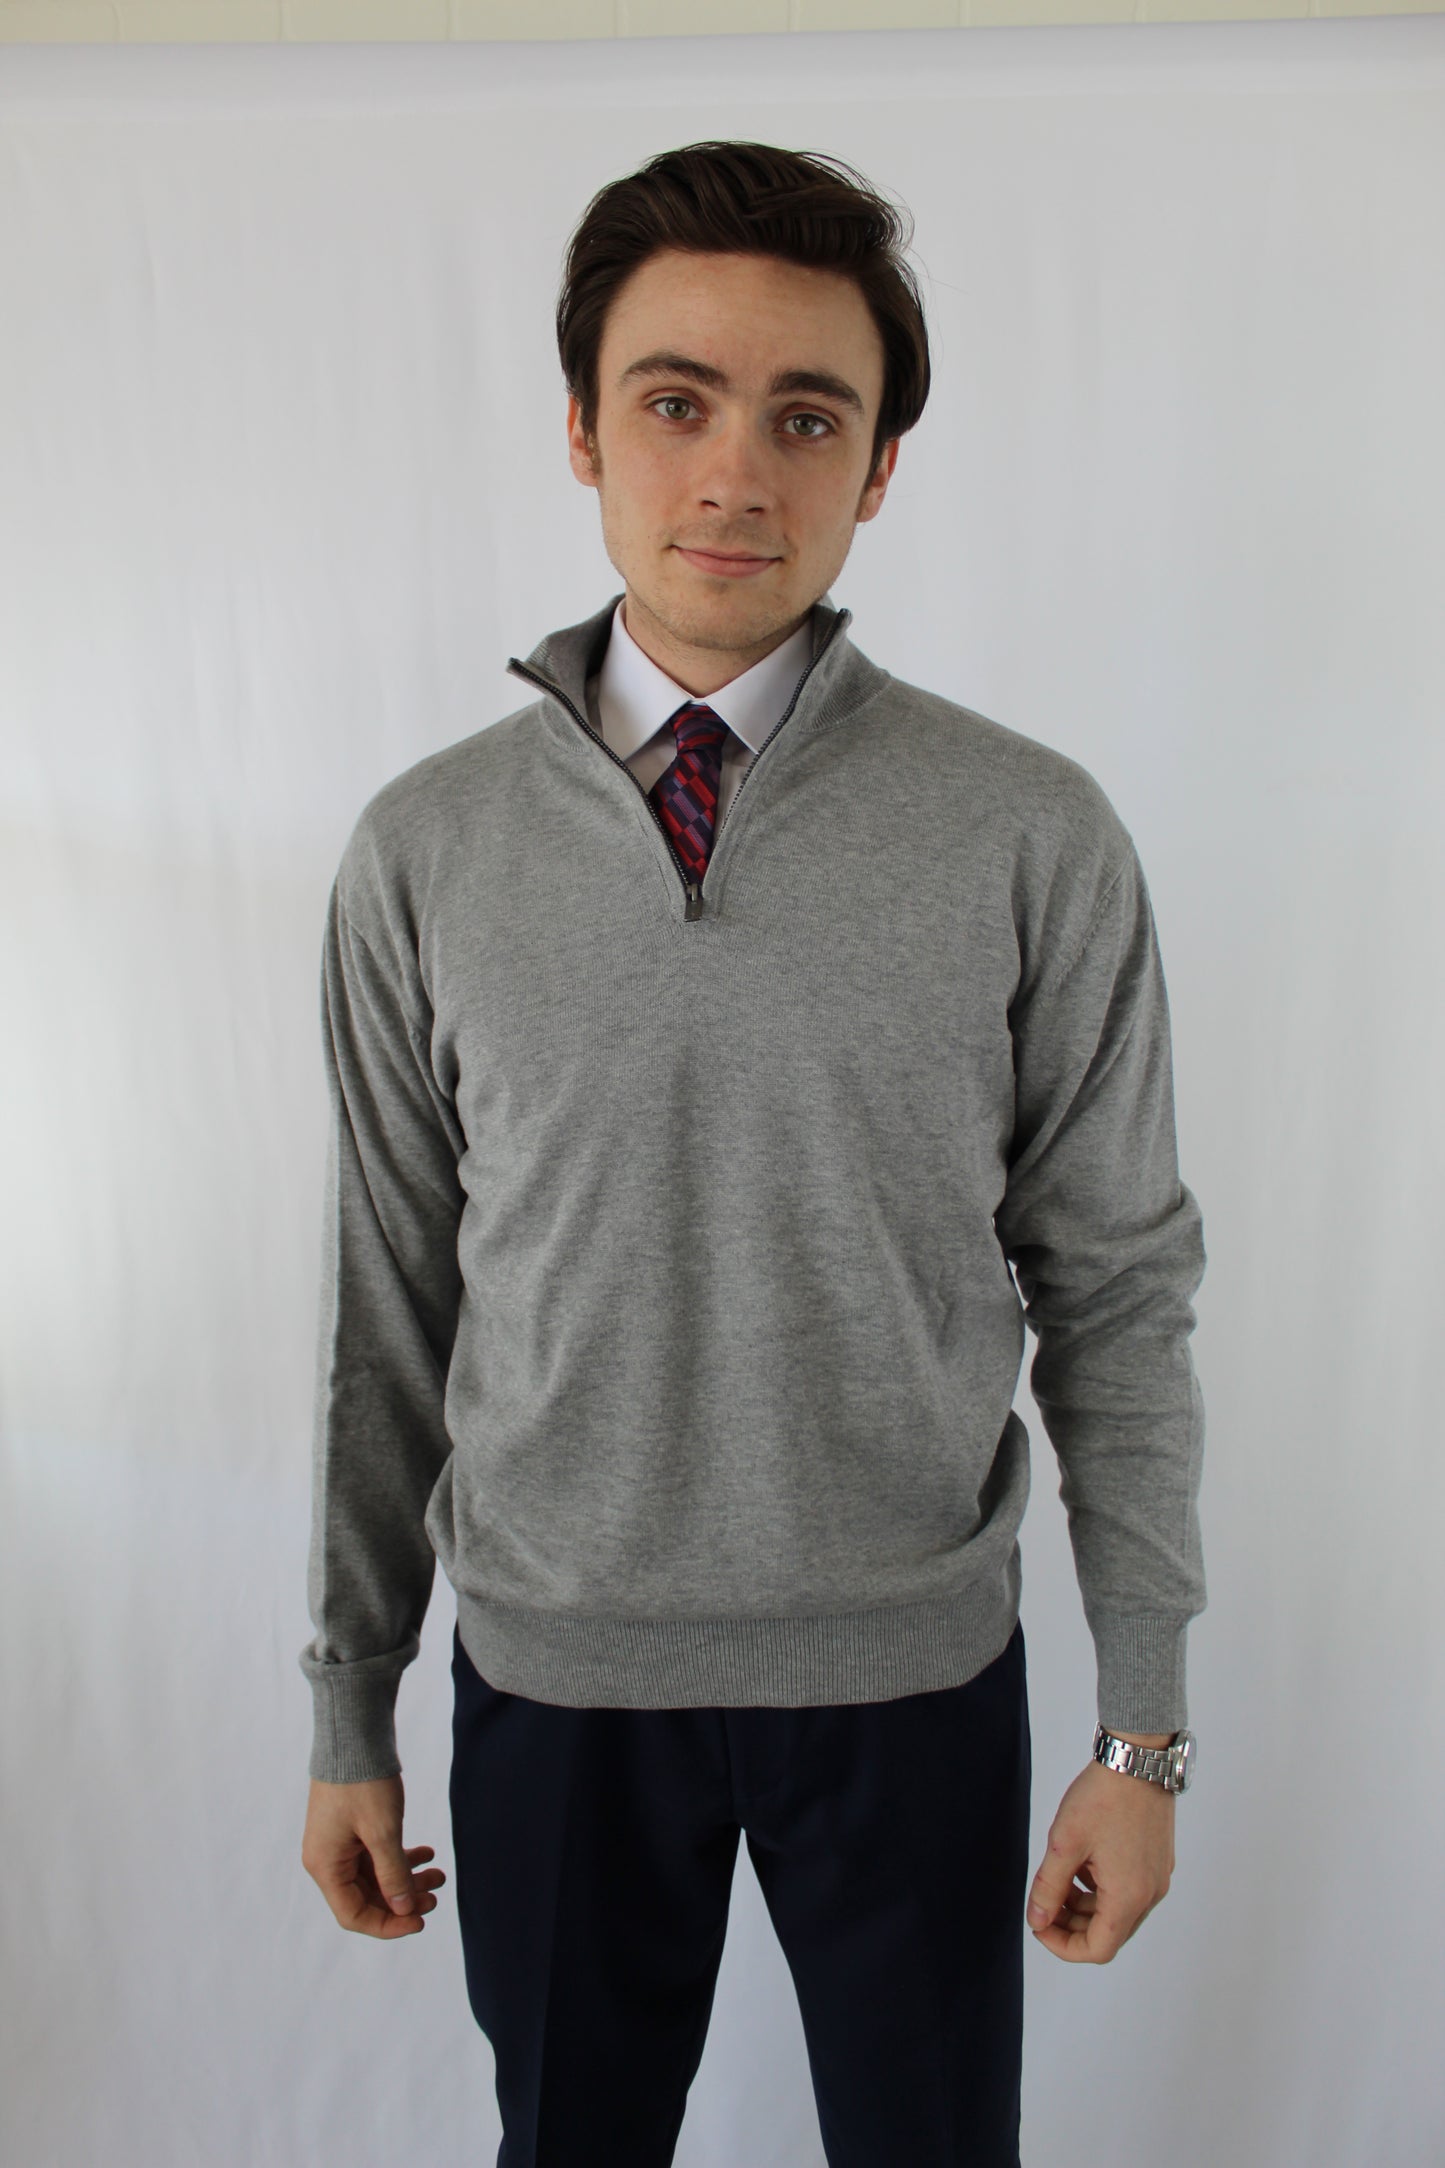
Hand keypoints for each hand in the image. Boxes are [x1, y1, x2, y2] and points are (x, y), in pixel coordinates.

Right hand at [301, 1773, 447, 1938]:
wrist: (354, 1736)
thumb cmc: (363, 1783)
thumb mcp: (383, 1832)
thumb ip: (393, 1874)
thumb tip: (404, 1909)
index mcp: (325, 1867)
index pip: (354, 1914)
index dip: (388, 1924)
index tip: (419, 1921)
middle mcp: (327, 1860)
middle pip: (366, 1897)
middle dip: (402, 1900)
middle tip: (436, 1897)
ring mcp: (338, 1843)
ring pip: (374, 1876)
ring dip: (405, 1879)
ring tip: (438, 1876)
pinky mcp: (350, 1828)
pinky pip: (375, 1855)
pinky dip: (400, 1858)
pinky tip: (426, 1854)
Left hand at [1026, 1750, 1174, 1963]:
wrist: (1137, 1758)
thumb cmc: (1103, 1798)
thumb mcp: (1065, 1843)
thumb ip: (1049, 1887)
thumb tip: (1037, 1920)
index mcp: (1129, 1897)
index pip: (1098, 1949)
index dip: (1064, 1947)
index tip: (1040, 1926)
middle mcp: (1150, 1894)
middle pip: (1109, 1933)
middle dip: (1072, 1925)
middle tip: (1044, 1903)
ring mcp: (1157, 1877)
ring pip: (1118, 1912)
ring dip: (1086, 1906)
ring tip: (1059, 1878)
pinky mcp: (1158, 1861)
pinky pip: (1128, 1891)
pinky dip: (1102, 1889)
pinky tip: (1083, 1862)